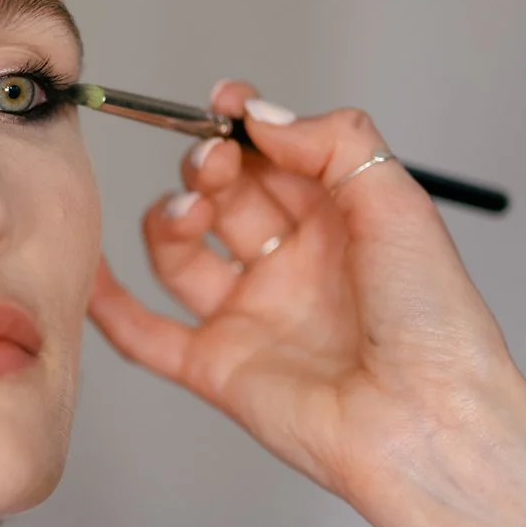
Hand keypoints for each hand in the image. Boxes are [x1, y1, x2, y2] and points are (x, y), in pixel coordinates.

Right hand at [87, 78, 525, 526]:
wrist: (428, 421)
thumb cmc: (435, 324)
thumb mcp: (398, 202)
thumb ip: (332, 141)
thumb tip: (260, 114)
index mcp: (340, 225)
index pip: (274, 158)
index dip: (243, 127)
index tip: (223, 105)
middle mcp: (294, 268)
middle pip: (224, 197)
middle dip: (208, 165)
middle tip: (214, 162)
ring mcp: (253, 317)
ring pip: (181, 254)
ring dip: (168, 218)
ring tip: (188, 211)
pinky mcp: (219, 369)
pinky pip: (147, 336)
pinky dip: (110, 306)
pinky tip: (90, 272)